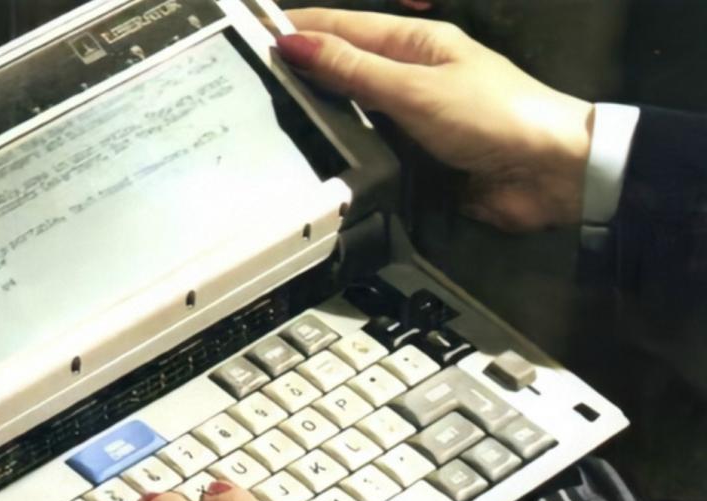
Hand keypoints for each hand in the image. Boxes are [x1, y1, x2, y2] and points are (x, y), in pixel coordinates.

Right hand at [279, 9, 594, 231]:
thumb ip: (353, 70)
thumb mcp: (415, 88)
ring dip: (316, 112)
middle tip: (247, 81)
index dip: (298, 27)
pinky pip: (368, 148)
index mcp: (415, 43)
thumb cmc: (494, 117)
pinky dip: (341, 148)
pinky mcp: (415, 157)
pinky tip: (312, 155)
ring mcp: (413, 117)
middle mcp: (410, 75)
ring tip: (265, 118)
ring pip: (352, 109)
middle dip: (299, 70)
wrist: (550, 175)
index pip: (343, 26)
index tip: (250, 33)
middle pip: (343, 67)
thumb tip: (294, 44)